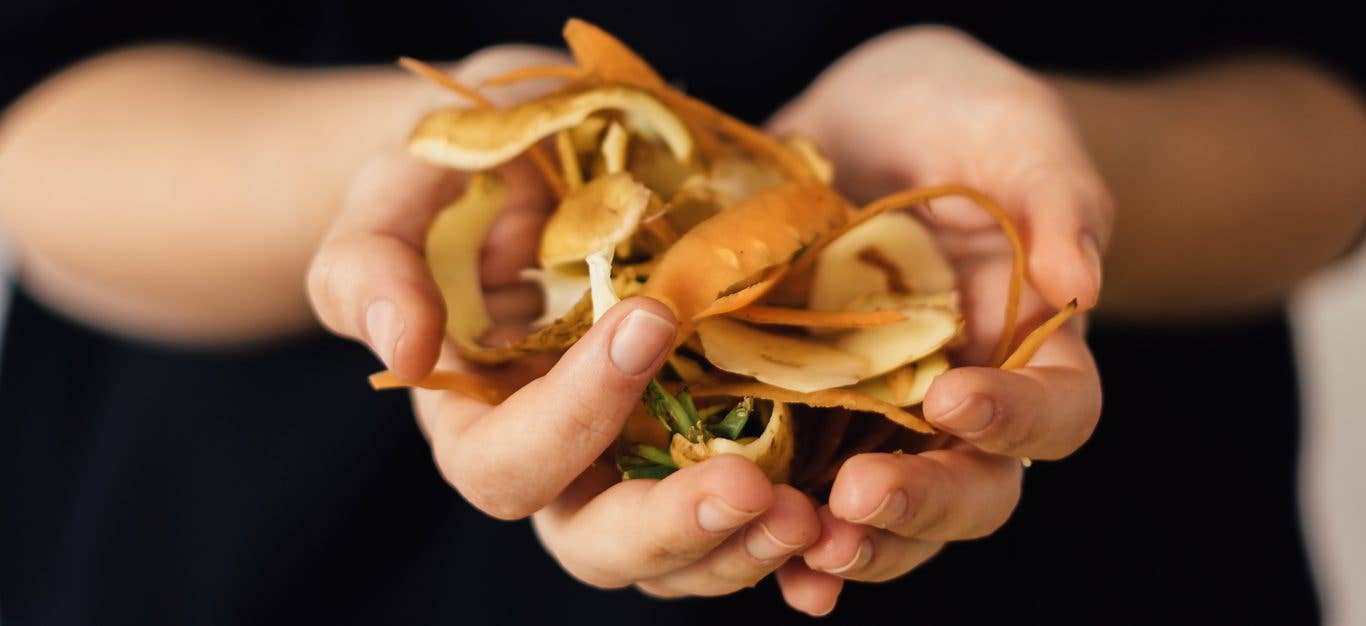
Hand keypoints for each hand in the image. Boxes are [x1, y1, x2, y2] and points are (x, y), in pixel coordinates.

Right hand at [306, 46, 820, 604]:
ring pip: (679, 551)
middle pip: (597, 543)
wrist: (538, 162)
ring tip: (813, 518)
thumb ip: (369, 266)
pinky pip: (744, 503)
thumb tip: (402, 353)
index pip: (507, 463)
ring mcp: (636, 455)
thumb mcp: (392, 195)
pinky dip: (787, 514)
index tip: (645, 321)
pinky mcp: (705, 431)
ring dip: (745, 544)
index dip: (571, 415)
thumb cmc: (455, 175)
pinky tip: (841, 498)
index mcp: (473, 419)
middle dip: (672, 527)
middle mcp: (556, 459)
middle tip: (751, 490)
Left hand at [768, 26, 1109, 613]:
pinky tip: (742, 540)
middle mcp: (963, 401)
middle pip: (972, 489)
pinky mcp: (804, 406)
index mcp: (1035, 348)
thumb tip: (1080, 283)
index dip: (1015, 420)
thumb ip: (1057, 197)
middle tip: (858, 499)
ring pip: (885, 511)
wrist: (873, 119)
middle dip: (919, 504)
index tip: (953, 397)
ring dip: (849, 541)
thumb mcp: (1015, 132)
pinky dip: (777, 523)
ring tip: (802, 549)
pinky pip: (799, 479)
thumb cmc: (962, 117)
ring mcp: (881, 413)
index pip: (1057, 413)